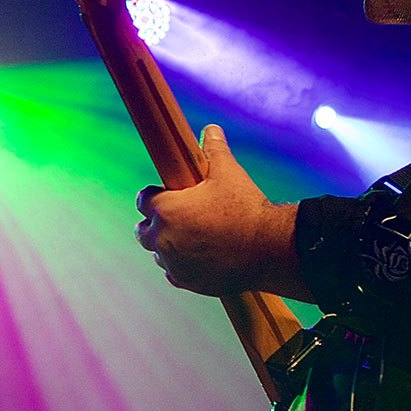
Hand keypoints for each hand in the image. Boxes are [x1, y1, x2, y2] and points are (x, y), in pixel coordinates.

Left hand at [135, 124, 290, 295]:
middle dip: (155, 222)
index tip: (167, 194)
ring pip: (157, 253)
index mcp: (167, 210)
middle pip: (142, 230)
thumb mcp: (229, 174)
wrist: (268, 250)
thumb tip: (211, 130)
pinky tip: (197, 256)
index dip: (155, 195)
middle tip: (176, 216)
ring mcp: (174, 263)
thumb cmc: (246, 210)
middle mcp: (163, 239)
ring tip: (190, 236)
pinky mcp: (187, 281)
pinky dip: (180, 264)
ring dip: (167, 245)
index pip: (143, 199)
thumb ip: (214, 150)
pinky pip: (172, 272)